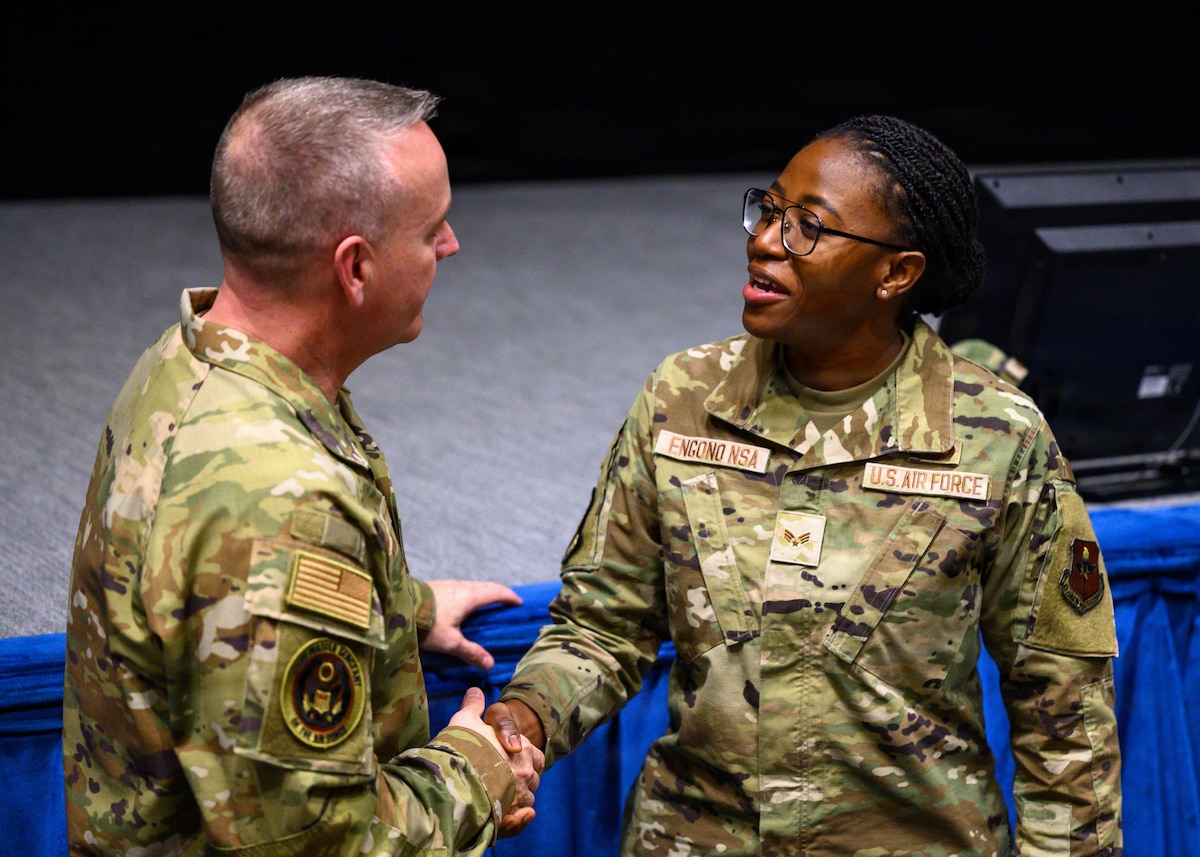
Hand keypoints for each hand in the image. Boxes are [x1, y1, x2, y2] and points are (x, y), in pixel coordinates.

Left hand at [423, 579, 521, 669]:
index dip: (509, 596)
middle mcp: (461, 586)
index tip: (519, 602)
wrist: (397, 606)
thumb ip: (471, 652)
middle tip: (507, 600)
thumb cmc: (427, 623)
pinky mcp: (436, 586)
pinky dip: (470, 592)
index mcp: (469, 597)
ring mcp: (447, 584)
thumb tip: (491, 664)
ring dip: (483, 591)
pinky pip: (461, 587)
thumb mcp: (450, 642)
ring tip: (487, 601)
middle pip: (486, 586)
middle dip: (498, 592)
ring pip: (472, 585)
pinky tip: (463, 602)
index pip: (496, 592)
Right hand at [449, 688, 543, 833]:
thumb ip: (473, 706)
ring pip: (524, 800)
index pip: (534, 755)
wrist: (451, 774)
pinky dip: (517, 820)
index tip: (508, 759)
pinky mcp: (509, 817)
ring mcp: (520, 796)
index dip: (523, 758)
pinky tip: (507, 816)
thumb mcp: (466, 719)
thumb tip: (474, 690)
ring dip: (516, 799)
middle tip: (499, 779)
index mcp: (522, 748)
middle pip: (530, 779)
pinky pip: (519, 821)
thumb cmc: (460, 745)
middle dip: (519, 780)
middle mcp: (526, 773)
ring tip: (497, 796)